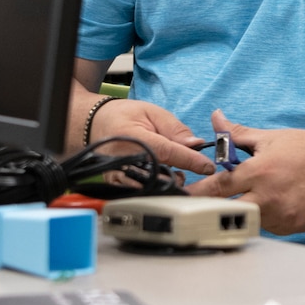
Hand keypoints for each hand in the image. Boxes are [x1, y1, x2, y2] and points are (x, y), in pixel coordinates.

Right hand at [83, 97, 212, 178]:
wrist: (96, 124)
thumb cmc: (124, 116)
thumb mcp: (152, 112)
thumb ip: (175, 129)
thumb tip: (196, 144)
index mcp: (135, 138)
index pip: (168, 152)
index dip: (190, 160)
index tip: (208, 166)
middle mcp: (124, 159)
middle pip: (160, 174)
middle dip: (180, 173)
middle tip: (191, 168)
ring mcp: (118, 175)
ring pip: (151, 187)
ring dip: (169, 183)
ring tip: (176, 173)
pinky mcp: (116, 184)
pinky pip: (140, 192)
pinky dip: (156, 188)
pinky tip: (162, 179)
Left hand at [184, 109, 304, 234]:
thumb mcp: (272, 137)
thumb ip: (238, 134)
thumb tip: (216, 119)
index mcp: (260, 171)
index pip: (219, 186)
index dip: (198, 192)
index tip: (183, 196)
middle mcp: (268, 197)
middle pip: (228, 209)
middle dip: (218, 205)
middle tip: (210, 203)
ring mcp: (281, 216)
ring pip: (249, 219)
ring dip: (245, 210)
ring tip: (258, 194)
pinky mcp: (291, 227)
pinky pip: (268, 226)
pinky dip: (265, 216)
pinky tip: (275, 202)